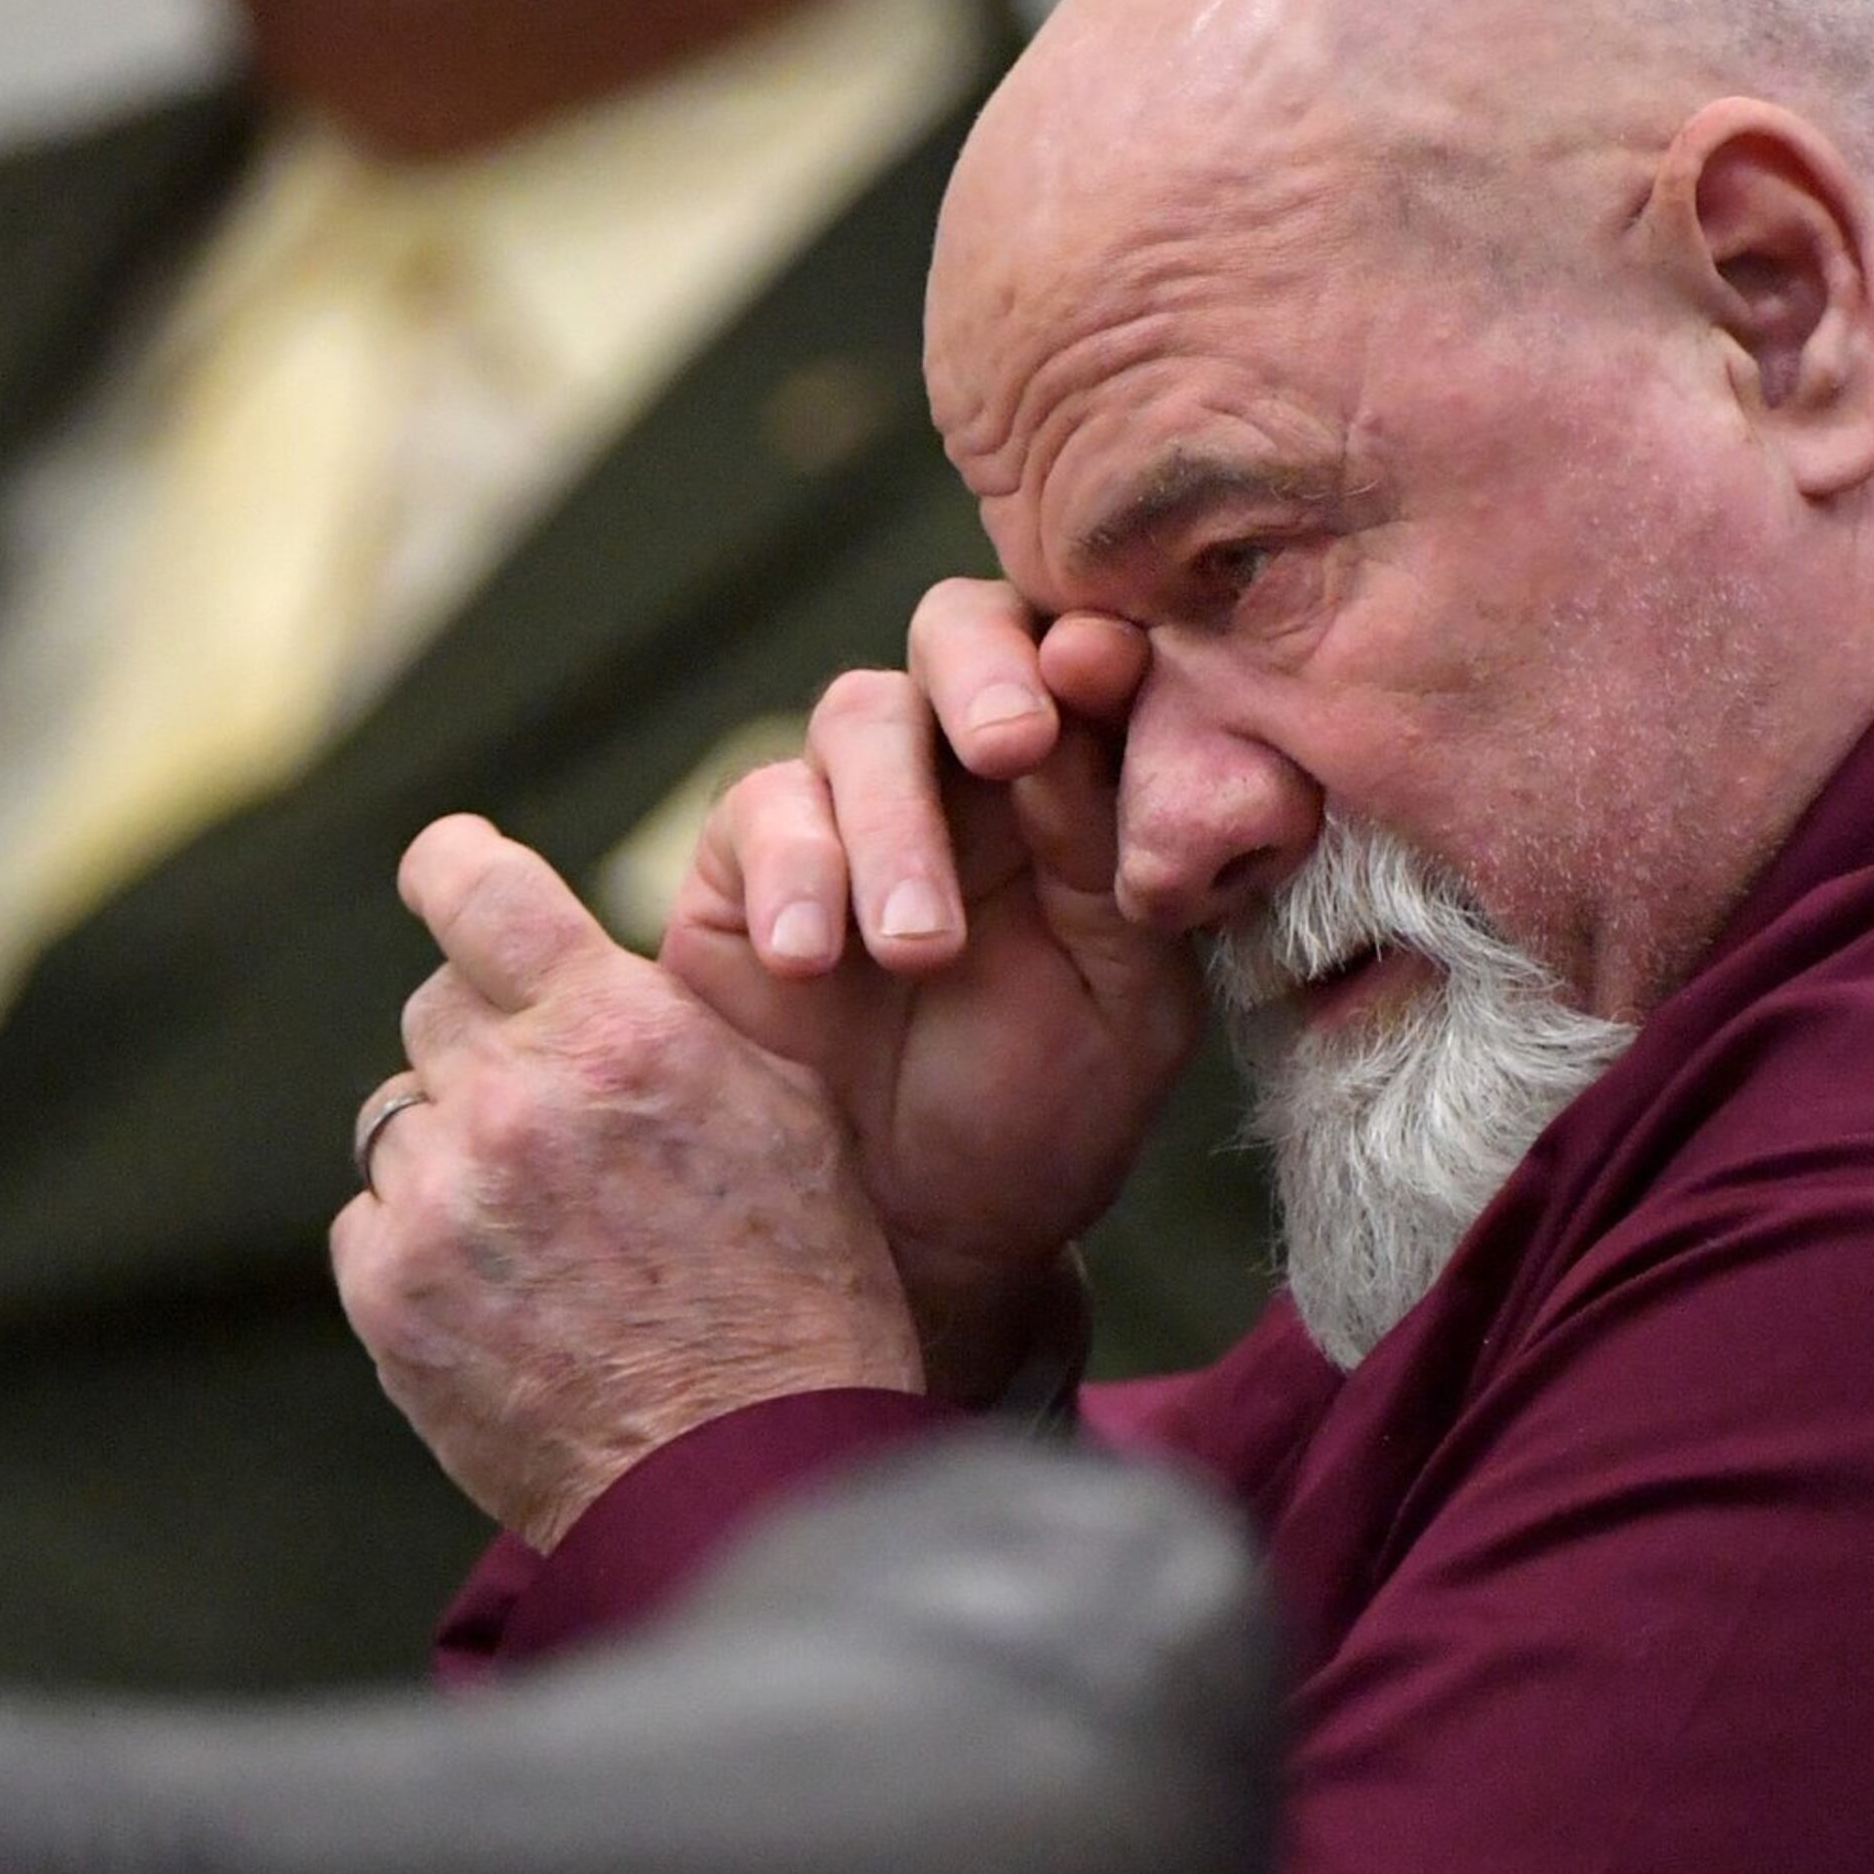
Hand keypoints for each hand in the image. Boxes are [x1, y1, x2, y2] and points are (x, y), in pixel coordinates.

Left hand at [334, 820, 925, 1549]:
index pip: (480, 890)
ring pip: (406, 1120)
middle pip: (438, 1009)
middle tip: (555, 1123)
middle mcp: (517, 1099)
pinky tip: (512, 1298)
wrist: (744, 1473)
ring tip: (548, 1235)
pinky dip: (426, 1247)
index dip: (452, 868)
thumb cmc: (797, 1295)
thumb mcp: (783, 1116)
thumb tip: (598, 962)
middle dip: (489, 1048)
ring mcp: (441, 1198)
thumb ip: (675, 1020)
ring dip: (460, 1155)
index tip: (445, 868)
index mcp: (623, 1033)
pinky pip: (374, 1222)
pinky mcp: (389, 1291)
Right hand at [660, 579, 1207, 1397]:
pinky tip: (812, 957)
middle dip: (984, 673)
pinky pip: (760, 811)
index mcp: (1083, 779)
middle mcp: (967, 766)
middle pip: (959, 635)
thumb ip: (1120, 867)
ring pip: (859, 717)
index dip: (1092, 645)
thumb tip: (1098, 724)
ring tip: (920, 950)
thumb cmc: (1045, 1114)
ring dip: (894, 818)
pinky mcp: (747, 860)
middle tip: (1009, 744)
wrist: (923, 1238)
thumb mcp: (1125, 1006)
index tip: (1103, 671)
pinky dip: (791, 872)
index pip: (1088, 656)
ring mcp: (854, 803)